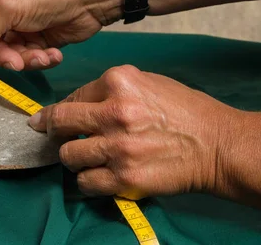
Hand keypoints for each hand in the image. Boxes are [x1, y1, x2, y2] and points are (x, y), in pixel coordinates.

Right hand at [0, 0, 122, 69]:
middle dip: (4, 55)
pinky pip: (27, 56)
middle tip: (18, 62)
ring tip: (42, 55)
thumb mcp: (8, 9)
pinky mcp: (36, 37)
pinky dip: (39, 59)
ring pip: (8, 54)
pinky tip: (53, 54)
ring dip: (25, 59)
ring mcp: (18, 22)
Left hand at [28, 65, 242, 199]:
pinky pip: (86, 182)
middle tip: (52, 135)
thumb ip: (110, 89)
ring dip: (72, 157)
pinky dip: (87, 180)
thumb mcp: (146, 82)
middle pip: (60, 122)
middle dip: (51, 130)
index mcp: (118, 81)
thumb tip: (78, 102)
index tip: (45, 119)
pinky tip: (96, 174)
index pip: (72, 96)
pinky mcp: (125, 177)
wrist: (217, 144)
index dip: (56, 110)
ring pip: (68, 155)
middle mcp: (114, 112)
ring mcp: (118, 146)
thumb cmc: (184, 110)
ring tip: (84, 156)